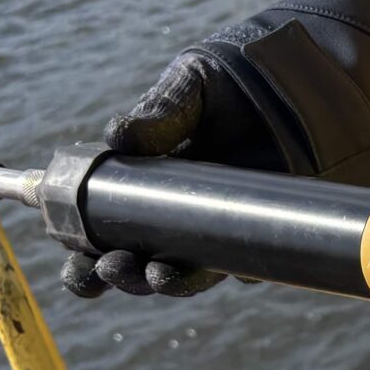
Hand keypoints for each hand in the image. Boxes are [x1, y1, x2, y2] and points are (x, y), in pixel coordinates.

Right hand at [62, 45, 282, 298]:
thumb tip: (117, 137)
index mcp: (140, 184)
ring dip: (162, 283)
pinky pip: (235, 264)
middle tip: (110, 268)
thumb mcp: (190, 88)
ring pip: (181, 273)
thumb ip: (160, 114)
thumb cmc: (231, 87)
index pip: (101, 228)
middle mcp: (172, 214)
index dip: (84, 251)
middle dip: (117, 275)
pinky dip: (213, 269)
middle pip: (135, 261)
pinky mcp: (256, 233)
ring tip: (151, 275)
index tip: (74, 257)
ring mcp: (214, 227)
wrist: (295, 87)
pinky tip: (198, 265)